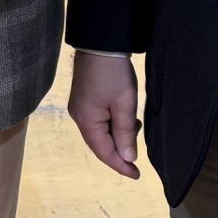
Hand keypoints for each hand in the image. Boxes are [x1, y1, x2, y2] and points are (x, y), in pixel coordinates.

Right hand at [67, 51, 140, 178]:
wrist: (99, 43)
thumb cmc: (112, 73)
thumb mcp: (125, 104)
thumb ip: (126, 133)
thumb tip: (128, 157)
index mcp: (87, 121)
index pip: (104, 153)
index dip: (121, 166)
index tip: (137, 175)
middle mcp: (79, 117)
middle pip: (100, 144)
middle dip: (119, 153)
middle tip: (138, 158)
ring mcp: (80, 108)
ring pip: (100, 133)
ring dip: (117, 137)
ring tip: (134, 128)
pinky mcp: (84, 100)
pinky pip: (98, 121)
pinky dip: (112, 126)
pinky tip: (125, 118)